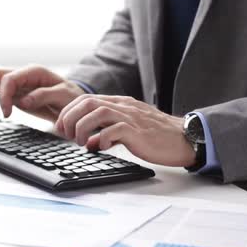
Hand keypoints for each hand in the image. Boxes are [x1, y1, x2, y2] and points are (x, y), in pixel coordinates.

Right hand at [0, 65, 84, 121]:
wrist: (74, 103)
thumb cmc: (72, 97)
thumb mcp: (65, 96)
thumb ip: (44, 96)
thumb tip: (22, 101)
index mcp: (34, 72)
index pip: (9, 79)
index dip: (4, 96)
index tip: (7, 115)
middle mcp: (22, 74)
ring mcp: (16, 82)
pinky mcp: (13, 91)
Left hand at [55, 94, 195, 166]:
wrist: (185, 138)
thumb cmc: (156, 136)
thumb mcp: (127, 129)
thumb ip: (107, 131)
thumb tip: (90, 142)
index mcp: (119, 104)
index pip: (85, 99)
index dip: (68, 112)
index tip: (61, 127)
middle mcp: (123, 106)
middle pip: (87, 102)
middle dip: (70, 118)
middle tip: (66, 135)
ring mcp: (131, 117)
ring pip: (97, 111)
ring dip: (82, 127)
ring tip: (81, 142)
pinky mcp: (139, 131)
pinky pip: (115, 129)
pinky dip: (101, 138)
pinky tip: (101, 147)